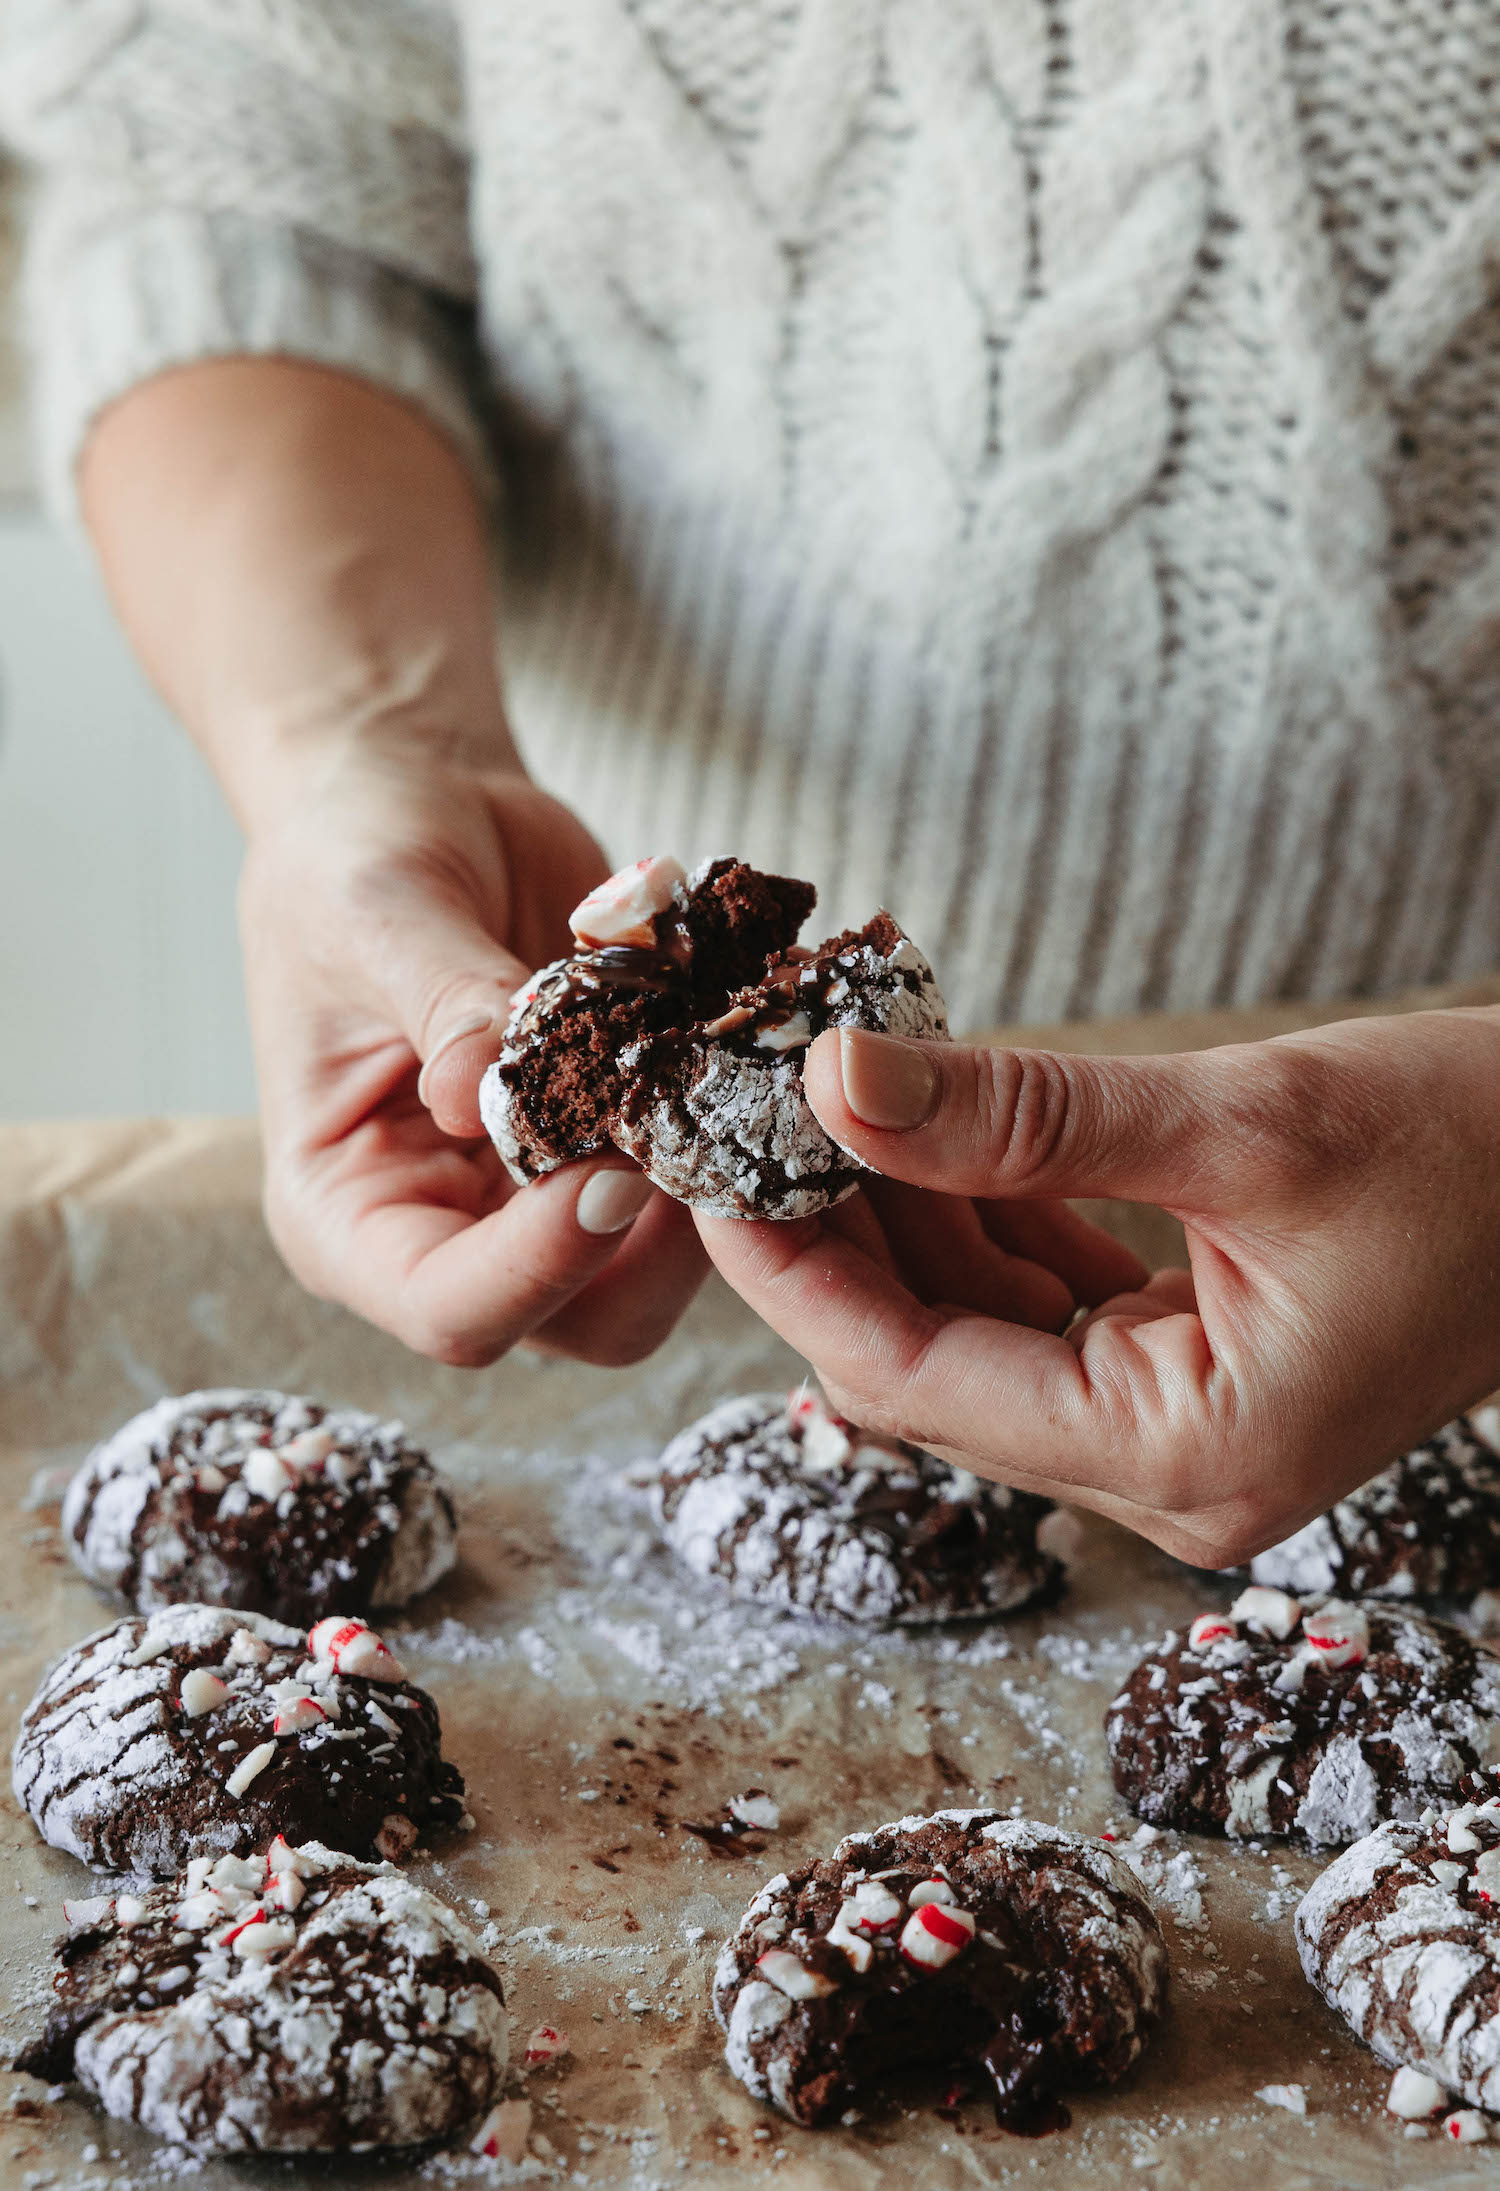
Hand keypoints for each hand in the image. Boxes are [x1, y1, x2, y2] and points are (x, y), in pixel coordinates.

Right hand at [241, 751, 705, 1364]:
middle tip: (704, 1121)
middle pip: (582, 1318)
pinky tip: (752, 1039)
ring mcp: (544, 1197)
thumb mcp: (376, 910)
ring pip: (665, 1267)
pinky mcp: (619, 1143)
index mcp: (346, 1216)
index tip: (613, 1171)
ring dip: (715, 1181)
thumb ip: (442, 1001)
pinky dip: (736, 1122)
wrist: (420, 797)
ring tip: (736, 1066)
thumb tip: (479, 1090)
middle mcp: (451, 1231)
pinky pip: (702, 1179)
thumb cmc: (354, 852)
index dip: (542, 1267)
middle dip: (658, 1242)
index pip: (450, 1308)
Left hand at [695, 1010, 1499, 1565]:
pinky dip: (981, 1224)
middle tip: (734, 1126)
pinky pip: (1047, 1307)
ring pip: (981, 1333)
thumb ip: (1026, 1115)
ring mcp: (1187, 1430)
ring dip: (900, 1225)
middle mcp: (1175, 1475)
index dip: (794, 1278)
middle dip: (834, 1244)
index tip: (703, 1176)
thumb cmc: (1483, 1151)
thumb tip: (836, 1081)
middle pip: (934, 1365)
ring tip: (806, 1111)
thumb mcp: (1241, 1122)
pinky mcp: (1200, 1370)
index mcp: (1188, 1457)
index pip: (918, 1379)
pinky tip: (921, 1136)